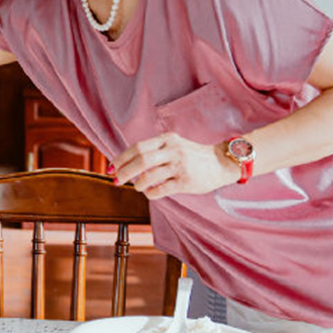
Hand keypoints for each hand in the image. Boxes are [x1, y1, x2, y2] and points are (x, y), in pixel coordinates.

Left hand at [111, 132, 239, 198]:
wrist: (221, 163)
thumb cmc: (193, 156)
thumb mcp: (174, 145)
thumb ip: (155, 151)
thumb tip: (127, 164)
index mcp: (167, 139)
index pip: (137, 147)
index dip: (121, 158)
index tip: (111, 167)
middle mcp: (173, 150)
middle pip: (140, 160)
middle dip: (124, 172)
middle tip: (116, 180)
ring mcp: (180, 166)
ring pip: (149, 176)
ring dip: (137, 184)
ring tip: (137, 187)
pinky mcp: (186, 181)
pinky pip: (161, 189)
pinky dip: (150, 193)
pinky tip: (149, 193)